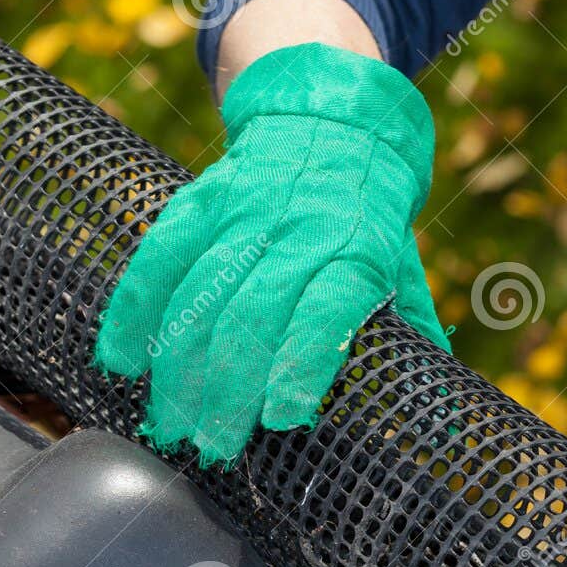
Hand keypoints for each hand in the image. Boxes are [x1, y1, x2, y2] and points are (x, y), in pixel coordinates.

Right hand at [93, 42, 448, 465]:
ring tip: (169, 423)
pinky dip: (134, 311)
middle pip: (251, 317)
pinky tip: (120, 360)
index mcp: (354, 252)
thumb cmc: (371, 217)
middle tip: (211, 445)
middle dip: (225, 390)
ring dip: (177, 368)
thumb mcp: (403, 267)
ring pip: (198, 296)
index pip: (323, 313)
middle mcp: (297, 231)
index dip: (301, 367)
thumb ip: (411, 333)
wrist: (333, 120)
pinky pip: (159, 258)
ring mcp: (243, 213)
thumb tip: (446, 416)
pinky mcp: (201, 199)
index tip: (282, 418)